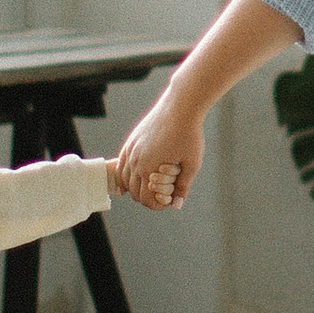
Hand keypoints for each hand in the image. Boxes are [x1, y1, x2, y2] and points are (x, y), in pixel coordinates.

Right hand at [115, 95, 203, 209]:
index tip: (169, 201)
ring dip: (136, 187)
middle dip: (147, 198)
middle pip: (134, 192)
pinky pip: (121, 165)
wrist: (181, 107)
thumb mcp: (192, 163)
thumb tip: (176, 205)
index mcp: (148, 169)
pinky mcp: (131, 142)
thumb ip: (183, 186)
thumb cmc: (189, 134)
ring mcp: (130, 151)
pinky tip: (134, 178)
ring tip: (151, 187)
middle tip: (162, 196)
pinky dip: (125, 175)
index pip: (146, 199)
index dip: (158, 205)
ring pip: (124, 180)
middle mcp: (135, 161)